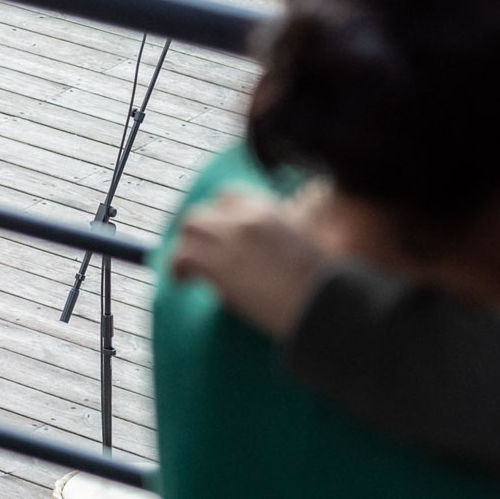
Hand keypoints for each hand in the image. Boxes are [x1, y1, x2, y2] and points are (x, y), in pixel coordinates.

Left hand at [171, 190, 327, 339]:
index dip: (219, 215)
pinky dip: (178, 268)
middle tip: (199, 253)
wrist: (321, 303)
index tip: (218, 233)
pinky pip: (183, 255)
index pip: (228, 196)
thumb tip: (262, 248)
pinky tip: (183, 282)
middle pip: (205, 211)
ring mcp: (230, 238)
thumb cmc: (320, 283)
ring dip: (186, 246)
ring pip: (191, 228)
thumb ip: (279, 233)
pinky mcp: (217, 264)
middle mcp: (246, 217)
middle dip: (199, 232)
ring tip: (186, 269)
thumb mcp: (303, 243)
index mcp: (269, 209)